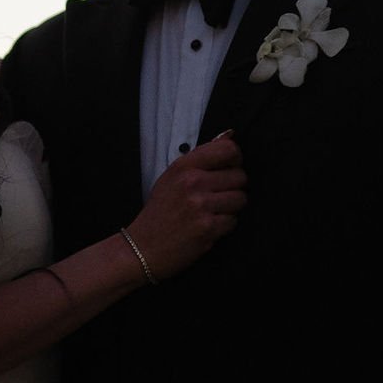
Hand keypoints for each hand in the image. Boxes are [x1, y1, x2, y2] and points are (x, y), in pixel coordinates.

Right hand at [126, 133, 245, 279]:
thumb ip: (201, 158)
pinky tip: (208, 226)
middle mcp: (192, 182)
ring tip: (213, 213)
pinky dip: (225, 225)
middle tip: (218, 197)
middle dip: (234, 188)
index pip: (228, 149)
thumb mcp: (172, 177)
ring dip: (231, 208)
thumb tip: (230, 135)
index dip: (236, 159)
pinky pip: (234, 221)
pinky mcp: (207, 228)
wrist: (142, 248)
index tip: (230, 168)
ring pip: (240, 199)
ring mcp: (200, 205)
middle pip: (240, 176)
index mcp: (184, 166)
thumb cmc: (159, 212)